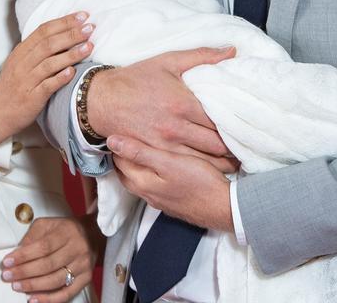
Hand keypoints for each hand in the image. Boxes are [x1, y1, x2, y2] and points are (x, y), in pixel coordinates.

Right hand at [0, 13, 93, 131]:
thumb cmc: (13, 86)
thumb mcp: (20, 62)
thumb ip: (38, 49)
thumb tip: (64, 33)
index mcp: (21, 52)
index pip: (43, 31)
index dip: (64, 22)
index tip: (82, 16)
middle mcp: (22, 64)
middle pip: (48, 44)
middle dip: (71, 34)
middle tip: (90, 28)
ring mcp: (26, 81)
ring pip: (49, 63)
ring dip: (71, 54)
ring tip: (89, 46)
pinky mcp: (31, 98)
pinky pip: (47, 86)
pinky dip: (60, 78)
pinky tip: (73, 72)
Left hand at [1, 216, 98, 301]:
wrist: (92, 234)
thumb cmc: (65, 229)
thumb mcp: (48, 224)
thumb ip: (32, 236)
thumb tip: (17, 253)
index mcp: (67, 231)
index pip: (43, 247)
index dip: (23, 256)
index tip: (7, 262)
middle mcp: (77, 248)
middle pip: (48, 265)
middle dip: (24, 272)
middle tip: (8, 276)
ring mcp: (83, 265)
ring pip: (55, 280)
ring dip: (33, 286)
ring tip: (17, 286)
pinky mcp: (86, 278)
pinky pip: (67, 293)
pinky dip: (49, 299)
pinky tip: (33, 299)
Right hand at [88, 47, 236, 166]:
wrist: (102, 100)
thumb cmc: (136, 79)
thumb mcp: (168, 61)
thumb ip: (202, 56)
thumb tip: (231, 50)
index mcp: (183, 104)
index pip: (221, 120)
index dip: (238, 126)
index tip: (250, 127)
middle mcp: (176, 127)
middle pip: (217, 145)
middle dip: (234, 148)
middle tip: (247, 148)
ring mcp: (165, 145)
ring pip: (204, 161)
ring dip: (223, 163)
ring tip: (236, 161)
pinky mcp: (155, 155)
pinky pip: (185, 167)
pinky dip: (202, 169)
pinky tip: (213, 169)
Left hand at [109, 135, 233, 231]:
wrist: (224, 208)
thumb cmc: (198, 181)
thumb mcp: (168, 162)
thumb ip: (140, 152)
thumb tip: (112, 141)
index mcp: (143, 183)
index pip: (120, 162)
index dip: (117, 145)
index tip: (118, 129)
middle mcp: (148, 194)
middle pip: (127, 173)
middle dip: (123, 156)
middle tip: (126, 136)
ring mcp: (160, 200)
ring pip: (140, 180)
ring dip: (137, 165)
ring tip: (140, 148)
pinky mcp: (173, 202)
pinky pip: (154, 186)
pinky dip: (150, 173)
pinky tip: (160, 166)